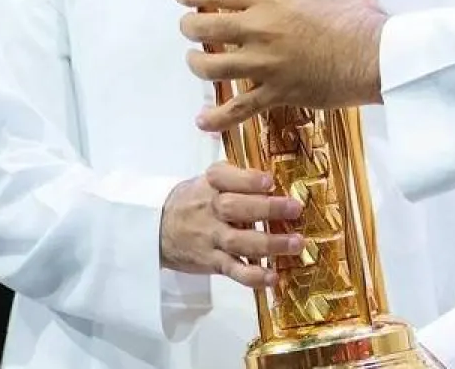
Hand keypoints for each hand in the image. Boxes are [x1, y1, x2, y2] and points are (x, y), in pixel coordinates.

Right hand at [158, 161, 305, 288]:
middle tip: (295, 209)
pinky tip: (273, 277)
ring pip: (240, 241)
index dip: (248, 179)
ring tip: (296, 243)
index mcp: (211, 183)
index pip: (226, 177)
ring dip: (270, 244)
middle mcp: (211, 209)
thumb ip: (238, 176)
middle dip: (267, 209)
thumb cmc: (195, 199)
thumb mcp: (209, 179)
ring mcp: (211, 238)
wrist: (158, 229)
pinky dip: (253, 276)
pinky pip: (233, 270)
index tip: (269, 181)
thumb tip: (277, 176)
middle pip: (236, 208)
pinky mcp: (213, 262)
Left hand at [177, 0, 386, 132]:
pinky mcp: (277, 92)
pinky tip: (203, 121)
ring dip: (198, 64)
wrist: (377, 55)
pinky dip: (217, 118)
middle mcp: (260, 29)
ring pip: (211, 68)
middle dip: (189, 26)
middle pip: (203, 28)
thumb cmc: (361, 14)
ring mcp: (266, 63)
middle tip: (191, 27)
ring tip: (198, 62)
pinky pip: (238, 109)